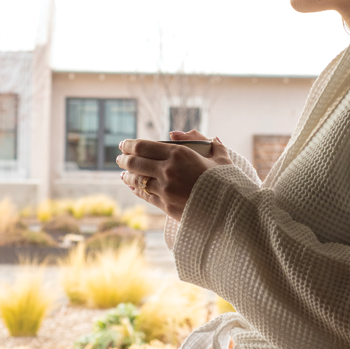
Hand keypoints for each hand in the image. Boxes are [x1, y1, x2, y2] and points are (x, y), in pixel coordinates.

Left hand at [117, 131, 231, 220]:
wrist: (230, 211)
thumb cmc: (228, 182)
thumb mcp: (221, 158)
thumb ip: (211, 144)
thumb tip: (204, 138)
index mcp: (180, 154)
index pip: (144, 146)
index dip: (130, 144)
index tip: (123, 144)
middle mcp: (168, 170)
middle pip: (136, 162)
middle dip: (124, 159)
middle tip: (119, 158)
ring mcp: (165, 189)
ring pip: (137, 180)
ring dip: (127, 176)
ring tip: (122, 174)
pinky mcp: (166, 205)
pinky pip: (145, 195)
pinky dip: (136, 190)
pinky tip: (132, 188)